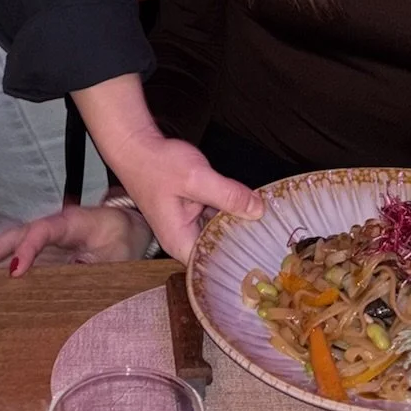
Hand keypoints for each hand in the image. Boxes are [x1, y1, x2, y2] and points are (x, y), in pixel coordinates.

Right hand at [0, 202, 148, 275]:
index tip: (14, 272)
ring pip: (13, 244)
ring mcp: (45, 241)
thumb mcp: (119, 258)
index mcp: (72, 224)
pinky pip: (18, 257)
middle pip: (18, 234)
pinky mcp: (43, 254)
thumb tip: (74, 283)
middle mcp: (52, 228)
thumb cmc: (124, 242)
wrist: (129, 230)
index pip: (43, 231)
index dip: (28, 249)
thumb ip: (100, 270)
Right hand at [108, 125, 261, 260]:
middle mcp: (183, 238)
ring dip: (239, 224)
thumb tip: (258, 210)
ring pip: (219, 232)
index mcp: (179, 241)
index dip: (239, 260)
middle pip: (219, 249)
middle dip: (244, 240)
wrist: (136, 146)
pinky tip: (251, 206)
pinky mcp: (192, 211)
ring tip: (269, 223)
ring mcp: (188, 225)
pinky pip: (216, 217)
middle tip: (273, 235)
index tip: (264, 252)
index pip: (214, 264)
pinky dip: (230, 211)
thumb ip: (228, 194)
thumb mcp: (196, 178)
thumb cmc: (157, 164)